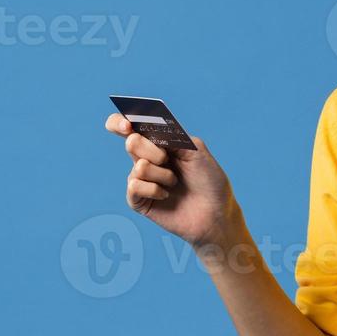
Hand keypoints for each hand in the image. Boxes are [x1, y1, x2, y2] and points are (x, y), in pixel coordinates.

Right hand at [104, 113, 240, 249]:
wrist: (216, 212)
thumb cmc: (209, 180)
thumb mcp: (196, 149)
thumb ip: (172, 134)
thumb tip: (147, 128)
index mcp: (158, 143)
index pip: (128, 127)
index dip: (120, 123)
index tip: (127, 127)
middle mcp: (146, 159)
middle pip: (131, 143)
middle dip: (151, 149)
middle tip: (166, 158)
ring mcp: (142, 180)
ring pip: (139, 167)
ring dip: (162, 174)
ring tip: (174, 182)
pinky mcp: (139, 201)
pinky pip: (134, 186)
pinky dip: (154, 189)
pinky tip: (165, 195)